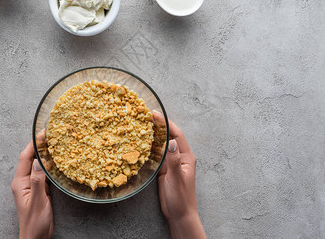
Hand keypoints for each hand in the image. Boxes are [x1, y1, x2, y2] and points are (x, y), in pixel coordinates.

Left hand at [11, 130, 53, 238]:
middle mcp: (24, 182)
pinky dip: (49, 164)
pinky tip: (56, 160)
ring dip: (44, 153)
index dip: (33, 144)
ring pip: (37, 164)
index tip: (42, 133)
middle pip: (30, 158)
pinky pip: (43, 173)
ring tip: (54, 143)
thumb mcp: (37, 202)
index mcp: (20, 183)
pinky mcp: (39, 190)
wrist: (36, 238)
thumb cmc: (34, 223)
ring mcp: (31, 185)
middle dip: (38, 145)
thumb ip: (37, 182)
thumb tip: (37, 162)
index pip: (25, 158)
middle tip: (50, 134)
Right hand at [154, 111, 205, 238]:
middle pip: (169, 136)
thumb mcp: (177, 179)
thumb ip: (174, 160)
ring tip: (142, 124)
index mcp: (186, 157)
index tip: (155, 114)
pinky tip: (141, 142)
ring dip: (154, 134)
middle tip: (146, 115)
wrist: (179, 215)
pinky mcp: (164, 169)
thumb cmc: (181, 199)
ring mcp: (172, 163)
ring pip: (162, 144)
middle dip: (159, 125)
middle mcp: (180, 157)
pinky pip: (157, 154)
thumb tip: (170, 141)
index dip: (166, 123)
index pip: (176, 134)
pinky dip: (150, 147)